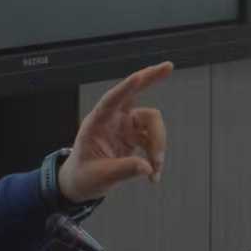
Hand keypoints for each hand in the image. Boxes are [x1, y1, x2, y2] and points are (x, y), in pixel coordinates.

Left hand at [60, 62, 171, 200]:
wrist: (82, 183)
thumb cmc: (83, 175)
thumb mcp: (100, 176)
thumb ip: (123, 170)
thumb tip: (146, 166)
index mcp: (97, 123)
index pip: (111, 100)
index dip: (126, 88)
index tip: (139, 76)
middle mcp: (112, 119)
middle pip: (135, 93)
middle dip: (151, 79)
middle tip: (168, 67)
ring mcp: (125, 126)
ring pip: (152, 123)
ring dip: (159, 145)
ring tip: (155, 169)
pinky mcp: (135, 136)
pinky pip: (154, 140)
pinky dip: (156, 157)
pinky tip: (153, 173)